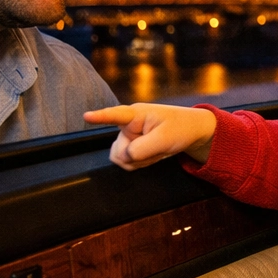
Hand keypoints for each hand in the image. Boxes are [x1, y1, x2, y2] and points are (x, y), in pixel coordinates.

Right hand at [84, 104, 217, 169]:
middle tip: (157, 149)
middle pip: (119, 150)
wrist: (191, 133)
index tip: (86, 116)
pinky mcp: (131, 147)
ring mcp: (128, 137)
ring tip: (157, 150)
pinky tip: (153, 154)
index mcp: (136, 115)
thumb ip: (141, 149)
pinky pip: (128, 162)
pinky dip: (142, 163)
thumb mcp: (165, 139)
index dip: (100, 117)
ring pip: (122, 158)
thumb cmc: (180, 128)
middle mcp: (128, 125)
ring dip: (141, 160)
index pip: (115, 115)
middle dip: (137, 156)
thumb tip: (122, 158)